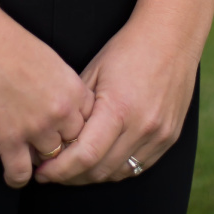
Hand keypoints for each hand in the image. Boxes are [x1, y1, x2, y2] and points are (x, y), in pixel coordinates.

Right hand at [0, 4, 94, 188]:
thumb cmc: (5, 40)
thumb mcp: (48, 59)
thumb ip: (61, 85)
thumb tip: (61, 103)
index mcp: (72, 89)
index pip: (90, 124)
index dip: (75, 129)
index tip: (65, 133)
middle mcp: (59, 112)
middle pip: (72, 146)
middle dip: (60, 147)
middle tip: (46, 147)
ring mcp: (35, 129)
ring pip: (48, 161)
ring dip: (37, 160)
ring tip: (27, 157)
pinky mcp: (8, 140)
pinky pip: (20, 174)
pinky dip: (15, 177)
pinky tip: (11, 173)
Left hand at [34, 0, 213, 185]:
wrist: (172, 37)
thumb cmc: (127, 48)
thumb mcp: (94, 71)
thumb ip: (77, 109)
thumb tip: (55, 138)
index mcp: (119, 109)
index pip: (83, 156)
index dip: (58, 169)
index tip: (41, 171)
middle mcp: (141, 128)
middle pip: (99, 171)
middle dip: (70, 176)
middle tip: (50, 172)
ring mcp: (158, 136)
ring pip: (118, 173)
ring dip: (92, 176)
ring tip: (71, 169)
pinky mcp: (169, 138)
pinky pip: (137, 167)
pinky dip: (115, 169)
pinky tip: (99, 162)